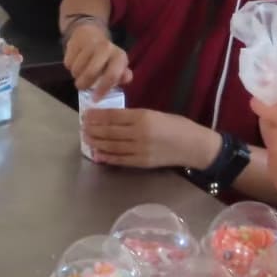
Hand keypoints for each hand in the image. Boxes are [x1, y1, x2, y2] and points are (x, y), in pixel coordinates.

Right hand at [64, 21, 131, 94]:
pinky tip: (75, 63)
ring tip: (80, 73)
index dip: (103, 89)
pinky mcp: (75, 42)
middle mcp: (105, 48)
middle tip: (82, 87)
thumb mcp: (117, 66)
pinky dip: (70, 67)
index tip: (95, 99)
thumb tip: (126, 78)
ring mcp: (89, 44)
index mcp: (119, 56)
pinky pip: (68, 62)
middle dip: (84, 84)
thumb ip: (122, 76)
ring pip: (77, 69)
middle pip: (91, 73)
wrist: (89, 34)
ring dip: (76, 75)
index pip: (112, 75)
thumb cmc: (105, 57)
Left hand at [80, 108, 220, 169]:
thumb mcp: (156, 113)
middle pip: (110, 131)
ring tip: (86, 139)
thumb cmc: (177, 126)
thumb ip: (135, 116)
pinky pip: (120, 160)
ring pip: (112, 146)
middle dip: (94, 129)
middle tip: (82, 127)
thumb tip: (112, 118)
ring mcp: (140, 150)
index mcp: (143, 117)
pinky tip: (97, 154)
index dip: (98, 116)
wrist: (194, 146)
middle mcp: (139, 133)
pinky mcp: (142, 163)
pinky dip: (107, 157)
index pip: (114, 116)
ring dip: (97, 142)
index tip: (87, 114)